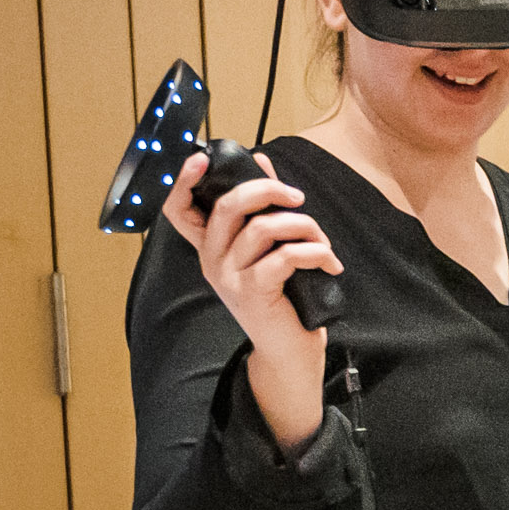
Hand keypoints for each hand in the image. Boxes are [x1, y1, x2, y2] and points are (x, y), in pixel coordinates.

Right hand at [173, 148, 344, 453]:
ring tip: (322, 241)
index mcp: (211, 247)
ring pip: (263, 228)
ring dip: (303, 226)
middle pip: (228, 205)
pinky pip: (285, 256)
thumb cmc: (282, 298)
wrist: (289, 352)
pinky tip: (329, 263)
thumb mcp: (269, 250)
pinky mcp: (254, 292)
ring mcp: (230, 277)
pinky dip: (315, 252)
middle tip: (298, 198)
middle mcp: (212, 260)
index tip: (202, 157)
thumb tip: (261, 161)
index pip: (179, 210)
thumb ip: (262, 208)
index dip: (184, 180)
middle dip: (268, 190)